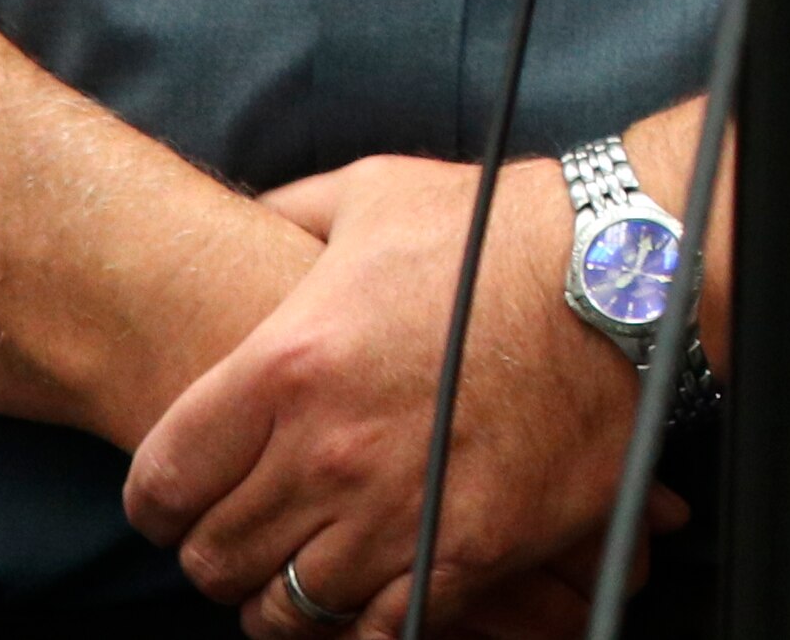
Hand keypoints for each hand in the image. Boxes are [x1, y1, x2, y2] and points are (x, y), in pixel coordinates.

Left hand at [121, 152, 683, 635]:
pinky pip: (376, 629)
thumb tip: (244, 217)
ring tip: (306, 570)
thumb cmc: (499, 229)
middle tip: (251, 534)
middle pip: (215, 558)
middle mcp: (328, 451)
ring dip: (285, 596)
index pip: (161, 486)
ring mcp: (399, 509)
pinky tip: (370, 589)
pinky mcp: (470, 550)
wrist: (628, 270)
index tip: (184, 501)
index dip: (162, 503)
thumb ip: (288, 214)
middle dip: (220, 553)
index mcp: (285, 367)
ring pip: (286, 608)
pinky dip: (361, 622)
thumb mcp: (373, 193)